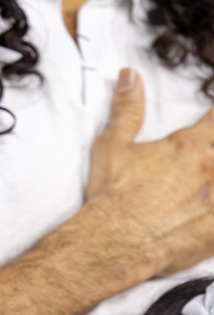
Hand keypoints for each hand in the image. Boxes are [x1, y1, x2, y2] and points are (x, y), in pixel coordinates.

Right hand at [81, 68, 213, 281]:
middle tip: (206, 162)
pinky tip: (210, 210)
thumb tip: (131, 75)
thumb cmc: (114, 193)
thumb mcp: (112, 144)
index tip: (213, 120)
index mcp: (187, 147)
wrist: (117, 239)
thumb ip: (127, 109)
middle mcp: (210, 169)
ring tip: (210, 182)